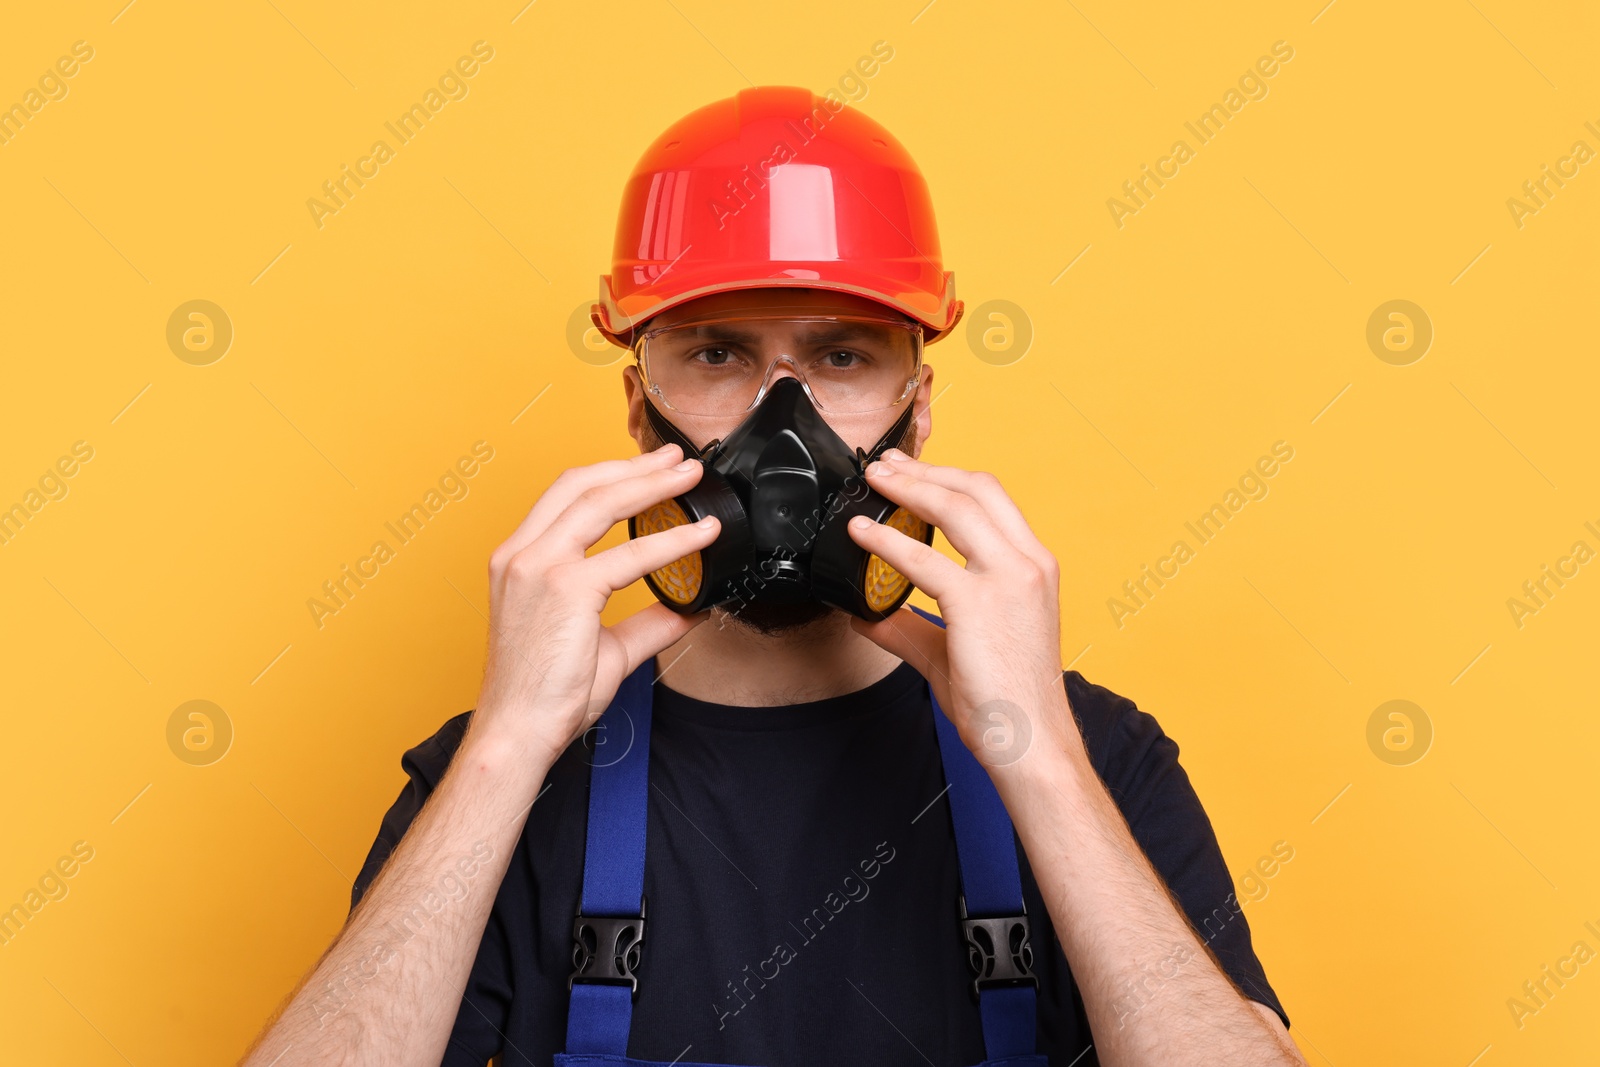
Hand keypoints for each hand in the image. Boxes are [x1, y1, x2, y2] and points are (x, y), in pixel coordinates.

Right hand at [470, 443, 719, 763]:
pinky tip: (700, 535)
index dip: (610, 476)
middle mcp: (521, 555)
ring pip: (602, 502)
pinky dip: (672, 540)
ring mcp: (538, 567)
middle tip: (678, 459)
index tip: (647, 470)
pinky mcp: (565, 589)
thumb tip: (686, 610)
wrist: (516, 732)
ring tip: (689, 476)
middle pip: (582, 485)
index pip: (565, 498)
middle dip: (634, 465)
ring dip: (652, 483)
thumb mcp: (602, 648)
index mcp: (518, 561)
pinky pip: (630, 555)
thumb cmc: (543, 696)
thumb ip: (645, 623)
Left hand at [846, 448, 1079, 769]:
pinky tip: (861, 534)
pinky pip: (923, 560)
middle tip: (886, 465)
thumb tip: (868, 614)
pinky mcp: (980, 603)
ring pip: (955, 506)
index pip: (993, 500)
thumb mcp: (957, 649)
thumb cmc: (1005, 701)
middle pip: (976, 488)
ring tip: (875, 481)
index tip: (913, 472)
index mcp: (1033, 567)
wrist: (1030, 741)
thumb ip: (912, 626)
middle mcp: (1028, 563)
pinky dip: (886, 541)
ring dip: (909, 487)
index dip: (949, 477)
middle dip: (926, 469)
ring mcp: (1009, 579)